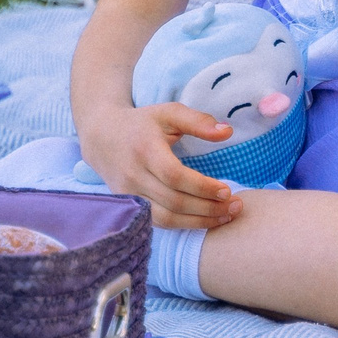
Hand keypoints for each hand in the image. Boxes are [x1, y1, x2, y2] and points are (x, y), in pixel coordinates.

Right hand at [76, 102, 247, 228]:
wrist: (101, 136)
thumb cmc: (142, 123)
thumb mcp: (169, 113)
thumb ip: (198, 121)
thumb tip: (228, 132)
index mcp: (144, 149)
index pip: (174, 176)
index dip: (202, 187)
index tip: (227, 190)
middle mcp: (133, 175)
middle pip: (173, 201)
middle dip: (208, 208)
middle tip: (236, 207)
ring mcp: (128, 194)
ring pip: (165, 218)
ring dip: (198, 222)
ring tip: (225, 217)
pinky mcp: (129, 205)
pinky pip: (157, 222)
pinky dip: (182, 225)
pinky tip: (204, 220)